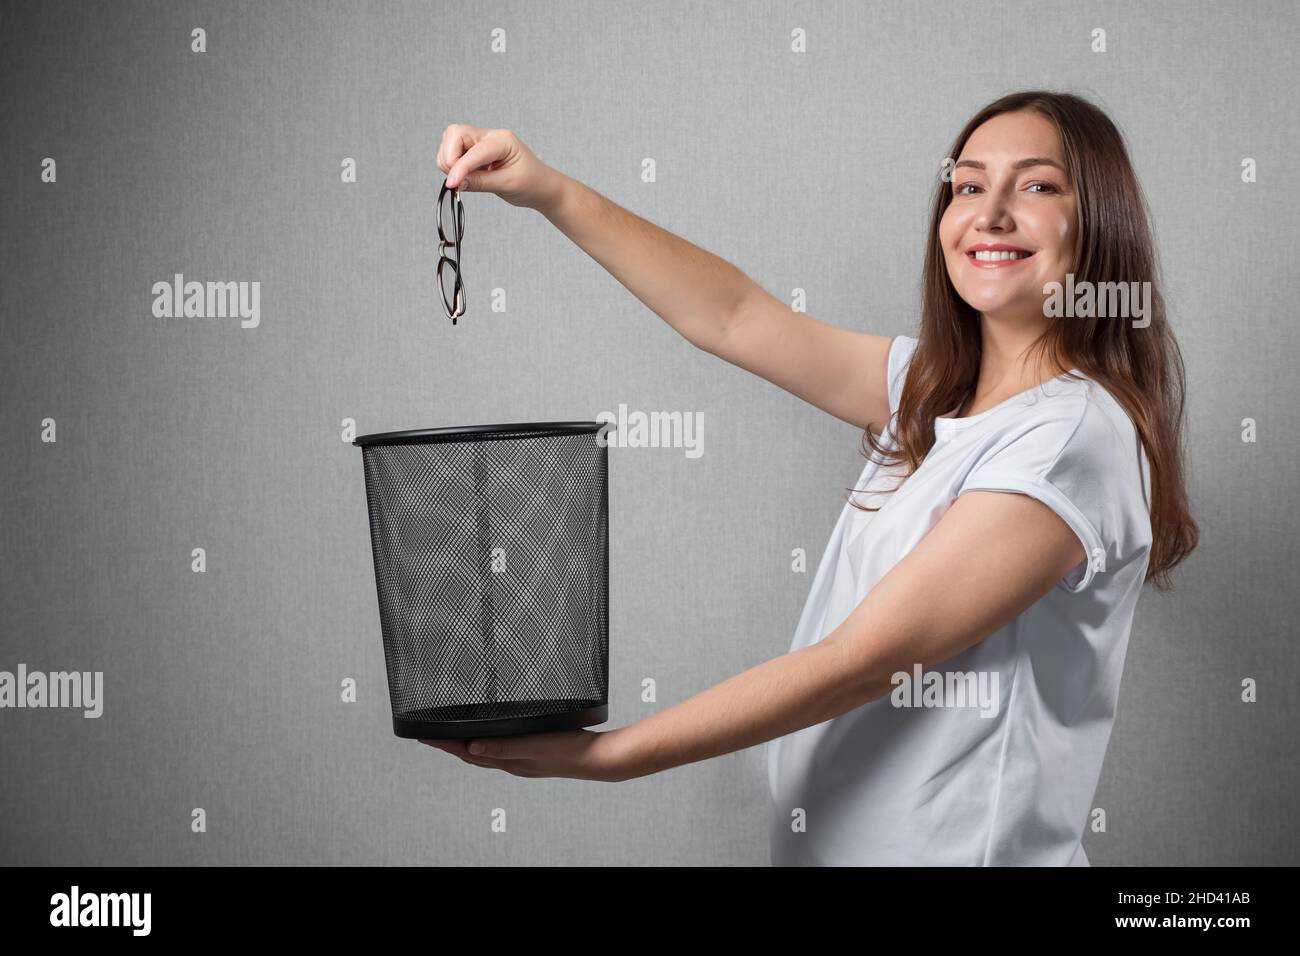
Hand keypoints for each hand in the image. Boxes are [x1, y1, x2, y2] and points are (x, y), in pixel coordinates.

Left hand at [418, 727, 635, 781]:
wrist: (596, 758)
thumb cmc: (569, 751)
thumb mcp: (533, 745)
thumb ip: (503, 747)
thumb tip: (472, 747)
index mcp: (509, 761)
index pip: (467, 752)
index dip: (444, 744)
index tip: (424, 736)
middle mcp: (512, 762)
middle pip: (472, 754)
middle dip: (450, 745)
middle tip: (431, 736)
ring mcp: (523, 759)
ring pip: (486, 752)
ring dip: (466, 745)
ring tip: (453, 736)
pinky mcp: (533, 754)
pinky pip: (501, 750)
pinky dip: (488, 744)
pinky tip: (493, 737)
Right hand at [436, 124, 561, 211]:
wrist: (541, 186)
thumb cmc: (531, 183)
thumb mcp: (507, 185)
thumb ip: (479, 182)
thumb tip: (455, 183)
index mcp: (503, 141)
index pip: (474, 151)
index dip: (460, 167)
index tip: (452, 184)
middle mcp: (490, 136)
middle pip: (455, 134)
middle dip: (450, 158)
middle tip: (457, 180)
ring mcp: (481, 141)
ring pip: (450, 141)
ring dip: (449, 161)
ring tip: (465, 179)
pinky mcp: (475, 149)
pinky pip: (454, 151)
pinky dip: (453, 164)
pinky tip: (467, 176)